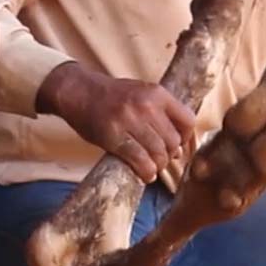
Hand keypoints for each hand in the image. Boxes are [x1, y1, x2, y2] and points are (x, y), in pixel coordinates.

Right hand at [37, 62, 196, 182]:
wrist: (78, 91)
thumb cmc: (112, 96)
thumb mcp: (142, 94)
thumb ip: (162, 115)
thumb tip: (179, 150)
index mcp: (157, 93)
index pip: (188, 120)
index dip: (185, 138)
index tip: (177, 145)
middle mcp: (146, 105)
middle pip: (172, 141)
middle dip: (169, 155)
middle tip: (160, 159)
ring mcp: (129, 120)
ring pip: (158, 154)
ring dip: (157, 166)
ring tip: (151, 167)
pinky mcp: (113, 136)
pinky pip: (140, 161)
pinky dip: (146, 172)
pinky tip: (145, 174)